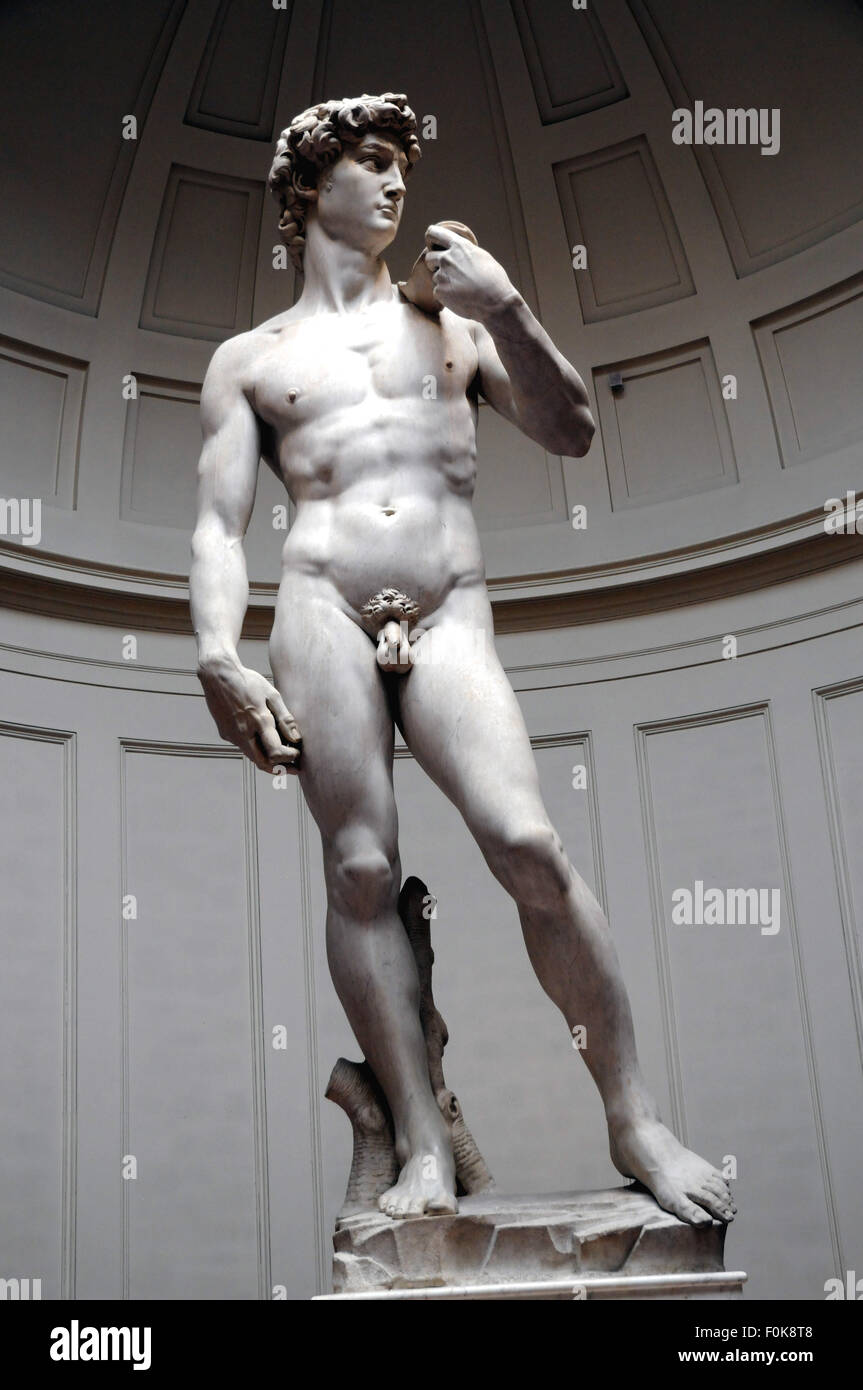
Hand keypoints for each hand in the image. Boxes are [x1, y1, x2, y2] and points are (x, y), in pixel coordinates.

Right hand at [197, 656, 300, 773]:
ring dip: (268, 760)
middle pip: (263, 762)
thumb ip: (285, 718)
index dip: (289, 757)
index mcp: (258, 721)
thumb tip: (296, 738)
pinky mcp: (225, 734)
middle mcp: (244, 732)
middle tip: (295, 768)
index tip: (298, 753)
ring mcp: (232, 735)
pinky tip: (264, 740)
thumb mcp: (271, 695)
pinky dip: (256, 748)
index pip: (276, 752)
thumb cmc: (248, 682)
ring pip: (252, 756)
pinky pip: (244, 746)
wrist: (217, 675)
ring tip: (283, 757)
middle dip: (281, 768)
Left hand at [423, 224, 519, 322]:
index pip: (434, 233)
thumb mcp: (482, 257)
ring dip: (444, 282)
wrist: (495, 302)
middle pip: (429, 257)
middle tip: (447, 272)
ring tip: (461, 288)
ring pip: (436, 277)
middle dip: (434, 264)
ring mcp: (441, 276)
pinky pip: (438, 292)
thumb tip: (459, 251)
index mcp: (458, 246)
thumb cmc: (494, 280)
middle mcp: (447, 259)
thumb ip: (466, 252)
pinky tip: (460, 298)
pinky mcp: (439, 292)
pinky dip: (446, 295)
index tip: (432, 242)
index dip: (431, 237)